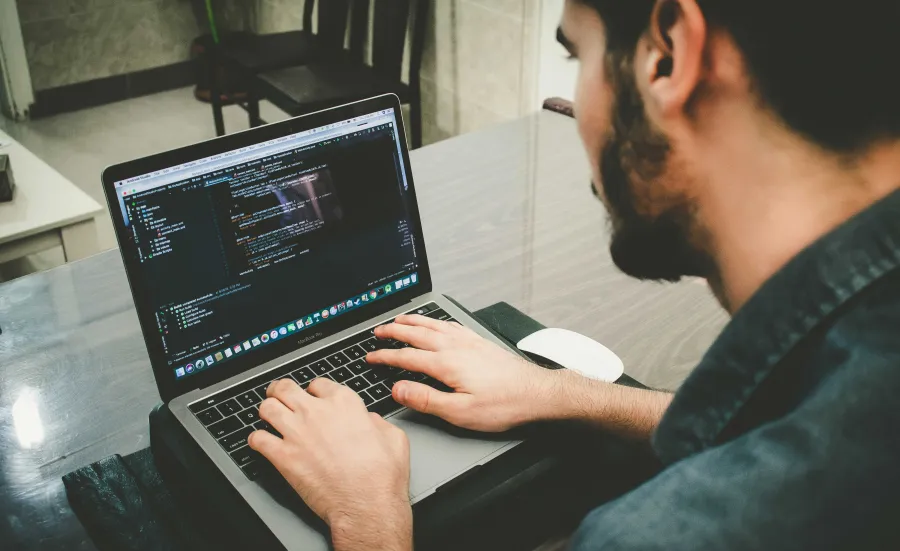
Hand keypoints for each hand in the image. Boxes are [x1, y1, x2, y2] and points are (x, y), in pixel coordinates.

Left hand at [250, 378, 411, 550]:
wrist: (366, 505)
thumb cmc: (382, 476)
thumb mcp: (394, 437)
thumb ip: (378, 422)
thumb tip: (369, 420)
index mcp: (344, 403)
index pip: (318, 384)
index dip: (314, 390)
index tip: (312, 396)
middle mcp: (317, 412)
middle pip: (285, 388)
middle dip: (280, 390)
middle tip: (278, 395)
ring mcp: (297, 433)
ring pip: (267, 408)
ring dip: (266, 410)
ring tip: (267, 415)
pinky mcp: (283, 456)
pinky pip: (257, 439)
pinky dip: (256, 440)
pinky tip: (260, 442)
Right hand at [366, 315, 558, 431]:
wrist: (537, 393)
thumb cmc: (503, 405)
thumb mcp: (460, 412)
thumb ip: (427, 400)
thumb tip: (399, 390)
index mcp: (447, 364)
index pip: (407, 357)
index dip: (385, 357)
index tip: (371, 356)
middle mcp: (456, 347)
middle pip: (417, 334)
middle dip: (394, 332)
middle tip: (378, 331)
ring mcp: (469, 342)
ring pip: (434, 325)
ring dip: (413, 321)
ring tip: (400, 319)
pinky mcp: (480, 342)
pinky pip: (451, 325)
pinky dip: (436, 321)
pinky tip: (436, 323)